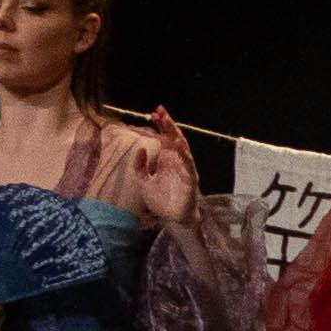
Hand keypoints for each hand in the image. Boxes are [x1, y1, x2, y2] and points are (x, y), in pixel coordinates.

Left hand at [132, 107, 196, 223]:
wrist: (171, 219)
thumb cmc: (160, 200)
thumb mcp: (144, 182)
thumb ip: (140, 167)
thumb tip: (140, 149)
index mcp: (167, 159)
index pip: (165, 137)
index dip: (161, 125)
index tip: (154, 113)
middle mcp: (177, 161)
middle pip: (174, 138)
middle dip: (168, 125)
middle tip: (161, 111)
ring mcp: (185, 169)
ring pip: (183, 148)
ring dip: (176, 135)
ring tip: (169, 124)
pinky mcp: (191, 180)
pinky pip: (188, 165)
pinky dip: (184, 155)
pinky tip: (178, 146)